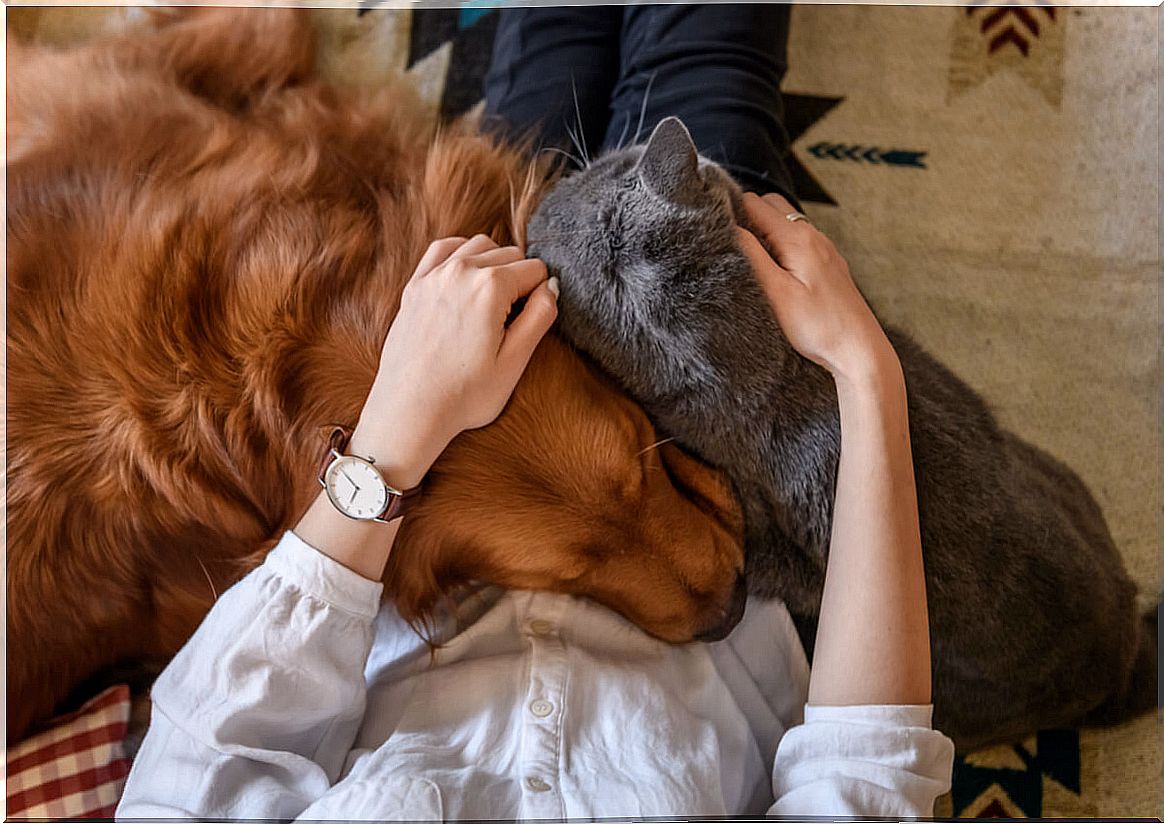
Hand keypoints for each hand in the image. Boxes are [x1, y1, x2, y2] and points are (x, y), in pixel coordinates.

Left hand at [351, 234, 558, 486]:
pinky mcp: (415, 286)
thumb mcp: (514, 362)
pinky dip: (461, 254)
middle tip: (514, 318)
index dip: (541, 294)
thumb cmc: (464, 395)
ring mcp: (434, 276)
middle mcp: (461, 271)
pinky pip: (444, 249)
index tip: (530, 321)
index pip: (536, 270)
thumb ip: (540, 316)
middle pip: (510, 254)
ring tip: (494, 300)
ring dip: (494, 264)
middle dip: (519, 279)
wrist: (410, 411)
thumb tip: (551, 286)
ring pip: (479, 246)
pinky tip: (468, 276)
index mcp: (491, 287)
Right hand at [736, 193, 895, 382]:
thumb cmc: (818, 327)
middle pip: (771, 205)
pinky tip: (775, 269)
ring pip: (786, 222)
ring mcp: (824, 249)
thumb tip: (729, 228)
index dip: (730, 209)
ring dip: (765, 229)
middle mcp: (813, 236)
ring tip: (748, 256)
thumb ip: (752, 256)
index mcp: (797, 238)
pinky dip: (781, 244)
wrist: (858, 350)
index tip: (714, 227)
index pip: (754, 203)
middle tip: (729, 241)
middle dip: (747, 214)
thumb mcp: (776, 293)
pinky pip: (799, 240)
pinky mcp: (828, 264)